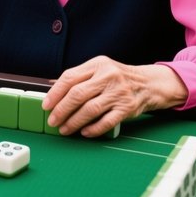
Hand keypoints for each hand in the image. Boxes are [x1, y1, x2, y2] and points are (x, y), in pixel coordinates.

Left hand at [41, 57, 187, 137]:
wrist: (150, 83)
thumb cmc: (119, 78)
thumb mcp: (100, 69)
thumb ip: (79, 77)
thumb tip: (52, 89)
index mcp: (98, 64)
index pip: (70, 77)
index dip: (55, 93)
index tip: (46, 105)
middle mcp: (108, 76)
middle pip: (77, 94)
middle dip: (61, 110)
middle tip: (53, 121)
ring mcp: (118, 92)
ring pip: (89, 109)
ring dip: (73, 122)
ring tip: (65, 129)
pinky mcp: (127, 108)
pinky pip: (106, 121)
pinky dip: (93, 129)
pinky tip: (84, 132)